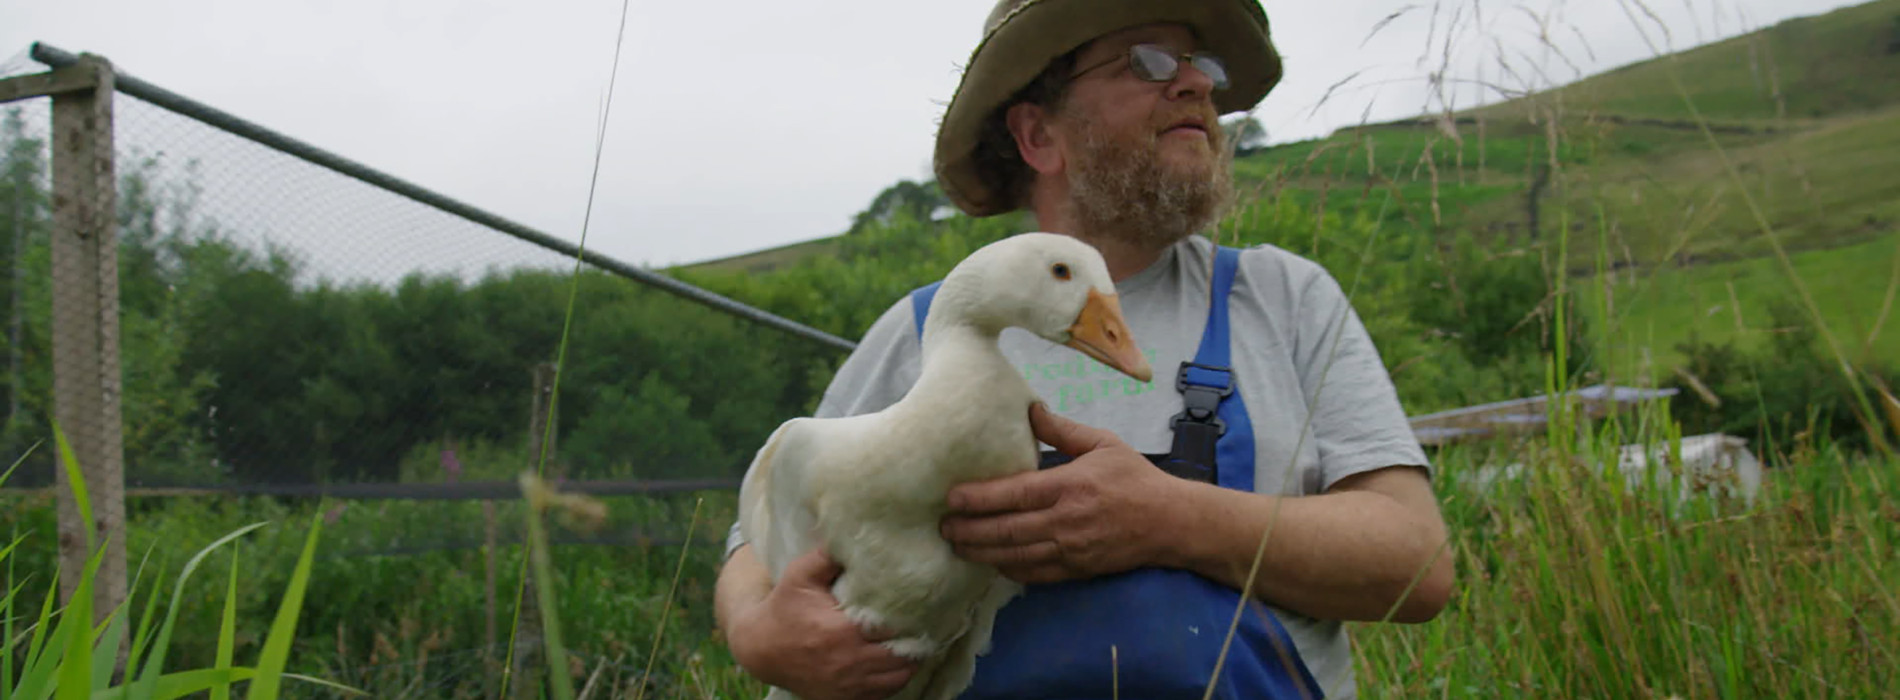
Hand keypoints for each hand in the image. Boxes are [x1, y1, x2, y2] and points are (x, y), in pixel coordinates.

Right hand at [726, 548, 917, 699]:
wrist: (760, 648)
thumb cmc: (784, 607)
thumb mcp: (800, 575)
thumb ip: (828, 555)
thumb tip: (853, 532)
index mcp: (842, 630)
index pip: (894, 628)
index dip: (912, 618)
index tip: (920, 606)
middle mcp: (849, 662)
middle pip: (903, 656)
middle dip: (915, 641)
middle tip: (923, 624)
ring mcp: (848, 685)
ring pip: (898, 678)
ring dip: (909, 662)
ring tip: (913, 643)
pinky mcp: (844, 698)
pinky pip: (884, 693)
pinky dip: (894, 680)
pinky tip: (894, 663)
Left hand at [940, 402, 1187, 582]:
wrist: (1171, 523)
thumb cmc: (1136, 480)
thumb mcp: (1103, 444)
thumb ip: (1063, 431)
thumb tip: (1031, 409)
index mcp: (1070, 485)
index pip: (1014, 494)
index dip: (979, 498)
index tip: (951, 497)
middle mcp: (1066, 521)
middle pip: (1006, 529)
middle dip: (969, 530)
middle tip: (942, 526)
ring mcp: (1070, 549)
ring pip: (1014, 555)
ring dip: (981, 552)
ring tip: (956, 546)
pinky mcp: (1076, 570)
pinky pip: (1033, 573)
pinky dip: (1008, 569)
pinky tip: (990, 562)